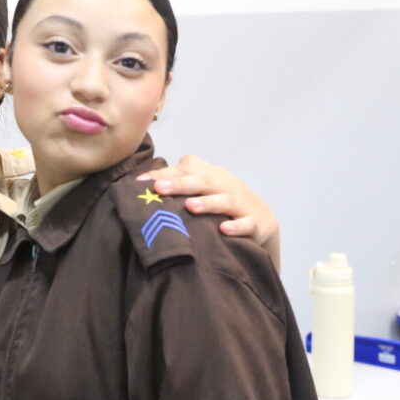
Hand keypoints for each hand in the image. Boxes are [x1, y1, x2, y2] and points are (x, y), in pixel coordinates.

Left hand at [138, 156, 280, 270]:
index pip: (186, 169)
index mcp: (210, 175)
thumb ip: (177, 185)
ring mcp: (242, 203)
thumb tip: (138, 188)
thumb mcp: (202, 189)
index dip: (164, 174)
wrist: (262, 220)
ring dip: (208, 203)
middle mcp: (225, 185)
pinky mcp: (255, 223)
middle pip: (203, 180)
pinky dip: (237, 226)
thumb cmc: (221, 203)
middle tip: (159, 188)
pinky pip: (247, 224)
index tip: (140, 183)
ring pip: (225, 200)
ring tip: (189, 207)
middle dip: (180, 184)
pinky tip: (224, 230)